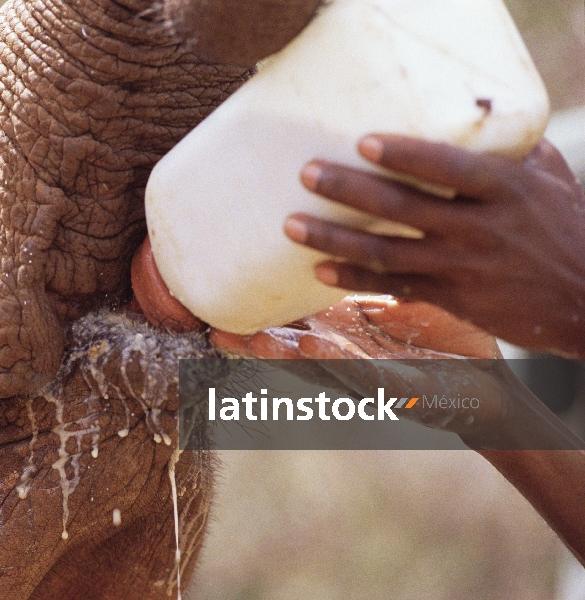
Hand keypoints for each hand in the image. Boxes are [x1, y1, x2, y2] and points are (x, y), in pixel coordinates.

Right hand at [211, 297, 510, 441]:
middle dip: (250, 337)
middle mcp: (347, 352)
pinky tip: (308, 344)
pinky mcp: (400, 387)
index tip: (217, 296)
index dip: (258, 311)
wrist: (490, 389)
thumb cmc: (448, 341)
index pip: (294, 318)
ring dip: (277, 353)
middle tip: (210, 324)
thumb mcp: (409, 296)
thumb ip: (383, 267)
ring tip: (242, 339)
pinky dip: (332, 359)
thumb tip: (374, 211)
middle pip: (288, 345)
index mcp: (346, 331)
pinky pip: (361, 372)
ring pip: (313, 363)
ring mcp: (369, 372)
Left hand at [284, 135, 584, 357]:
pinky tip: (320, 272)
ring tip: (291, 225)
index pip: (450, 167)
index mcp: (506, 191)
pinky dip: (355, 281)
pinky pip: (395, 287)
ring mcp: (462, 267)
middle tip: (307, 173)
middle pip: (404, 207)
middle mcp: (480, 229)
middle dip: (350, 191)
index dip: (406, 155)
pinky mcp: (452, 298)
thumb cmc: (568, 230)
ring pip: (387, 253)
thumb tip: (477, 117)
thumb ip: (513, 152)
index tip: (363, 141)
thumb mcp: (552, 182)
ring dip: (334, 240)